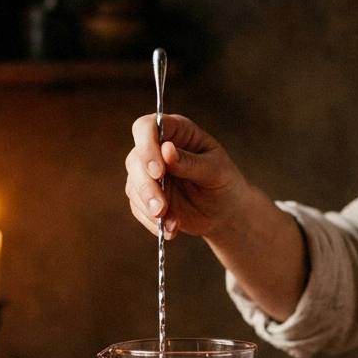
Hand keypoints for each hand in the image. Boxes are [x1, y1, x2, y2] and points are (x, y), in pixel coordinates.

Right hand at [124, 113, 249, 239]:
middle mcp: (156, 149)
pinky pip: (138, 207)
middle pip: (135, 160)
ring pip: (133, 185)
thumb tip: (166, 151)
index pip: (146, 127)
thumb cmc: (224, 182)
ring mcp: (147, 172)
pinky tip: (171, 229)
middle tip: (161, 208)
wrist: (224, 211)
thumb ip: (190, 162)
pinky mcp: (145, 195)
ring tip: (171, 224)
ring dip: (149, 206)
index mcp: (176, 132)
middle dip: (147, 187)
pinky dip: (152, 221)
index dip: (146, 146)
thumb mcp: (215, 171)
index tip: (158, 172)